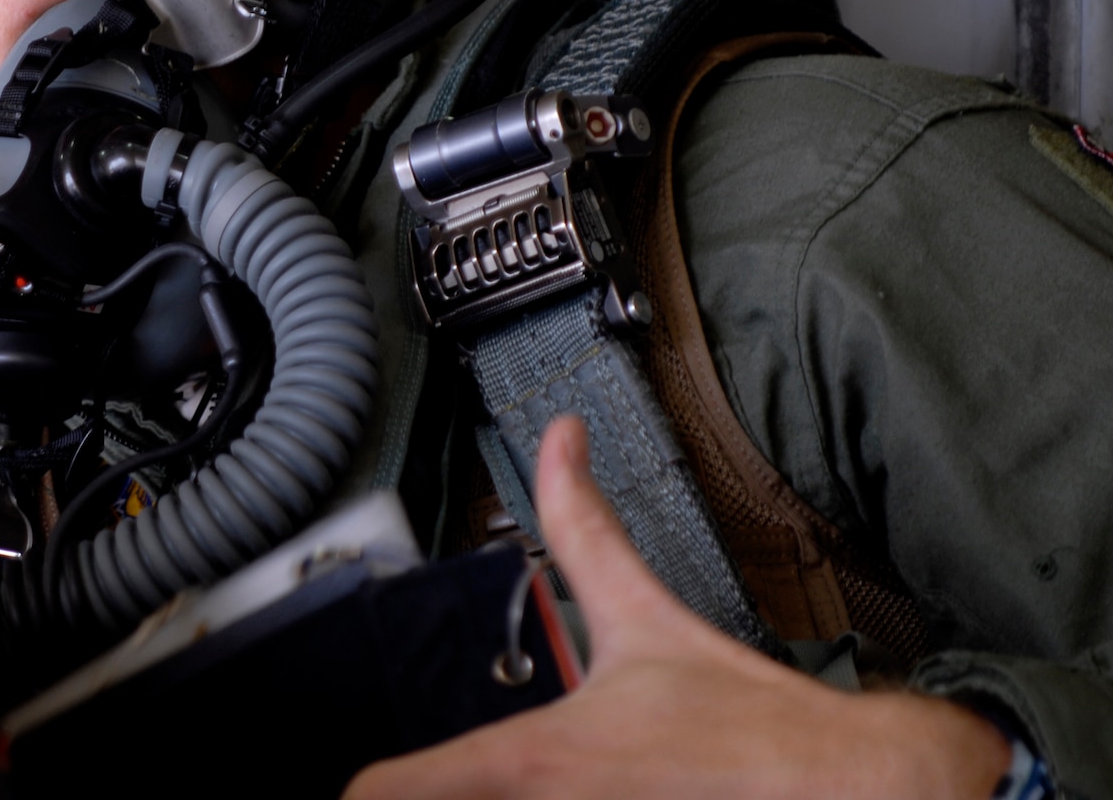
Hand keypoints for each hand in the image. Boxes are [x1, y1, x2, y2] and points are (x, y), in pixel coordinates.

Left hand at [345, 416, 1012, 799]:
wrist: (856, 791)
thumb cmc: (751, 726)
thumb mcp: (644, 616)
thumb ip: (583, 527)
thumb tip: (560, 438)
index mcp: (534, 761)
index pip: (392, 793)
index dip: (362, 788)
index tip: (347, 782)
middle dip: (434, 797)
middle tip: (425, 779)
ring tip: (541, 788)